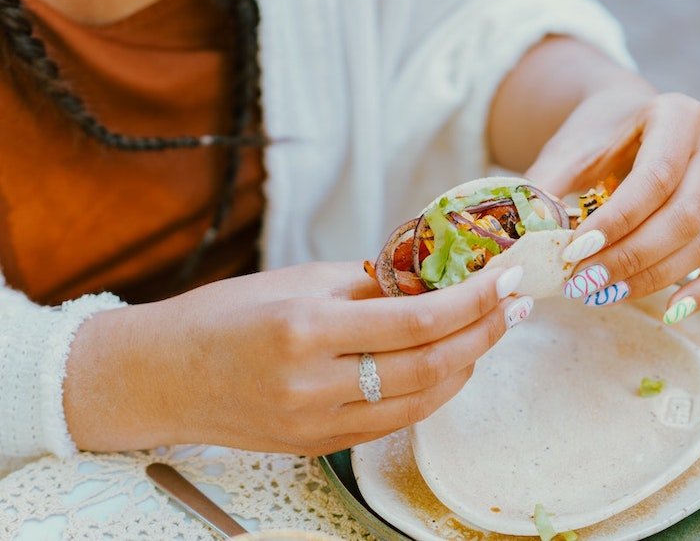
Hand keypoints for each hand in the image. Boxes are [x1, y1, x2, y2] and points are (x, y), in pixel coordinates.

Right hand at [64, 262, 528, 455]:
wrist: (160, 376)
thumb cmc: (223, 315)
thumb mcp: (297, 281)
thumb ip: (369, 285)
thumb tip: (433, 278)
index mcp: (306, 327)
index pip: (416, 318)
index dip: (472, 298)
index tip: (507, 277)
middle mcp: (314, 382)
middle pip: (430, 366)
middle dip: (484, 334)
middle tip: (515, 305)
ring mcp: (315, 423)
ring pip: (420, 402)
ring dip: (466, 366)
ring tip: (490, 331)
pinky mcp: (316, 446)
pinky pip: (392, 421)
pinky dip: (430, 393)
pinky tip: (449, 365)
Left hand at [527, 92, 699, 322]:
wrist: (625, 118)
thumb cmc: (596, 134)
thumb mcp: (569, 150)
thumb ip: (547, 188)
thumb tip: (527, 239)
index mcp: (678, 116)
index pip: (655, 178)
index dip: (617, 221)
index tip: (576, 250)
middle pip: (683, 216)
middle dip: (630, 257)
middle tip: (583, 282)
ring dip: (651, 277)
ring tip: (601, 293)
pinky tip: (671, 313)